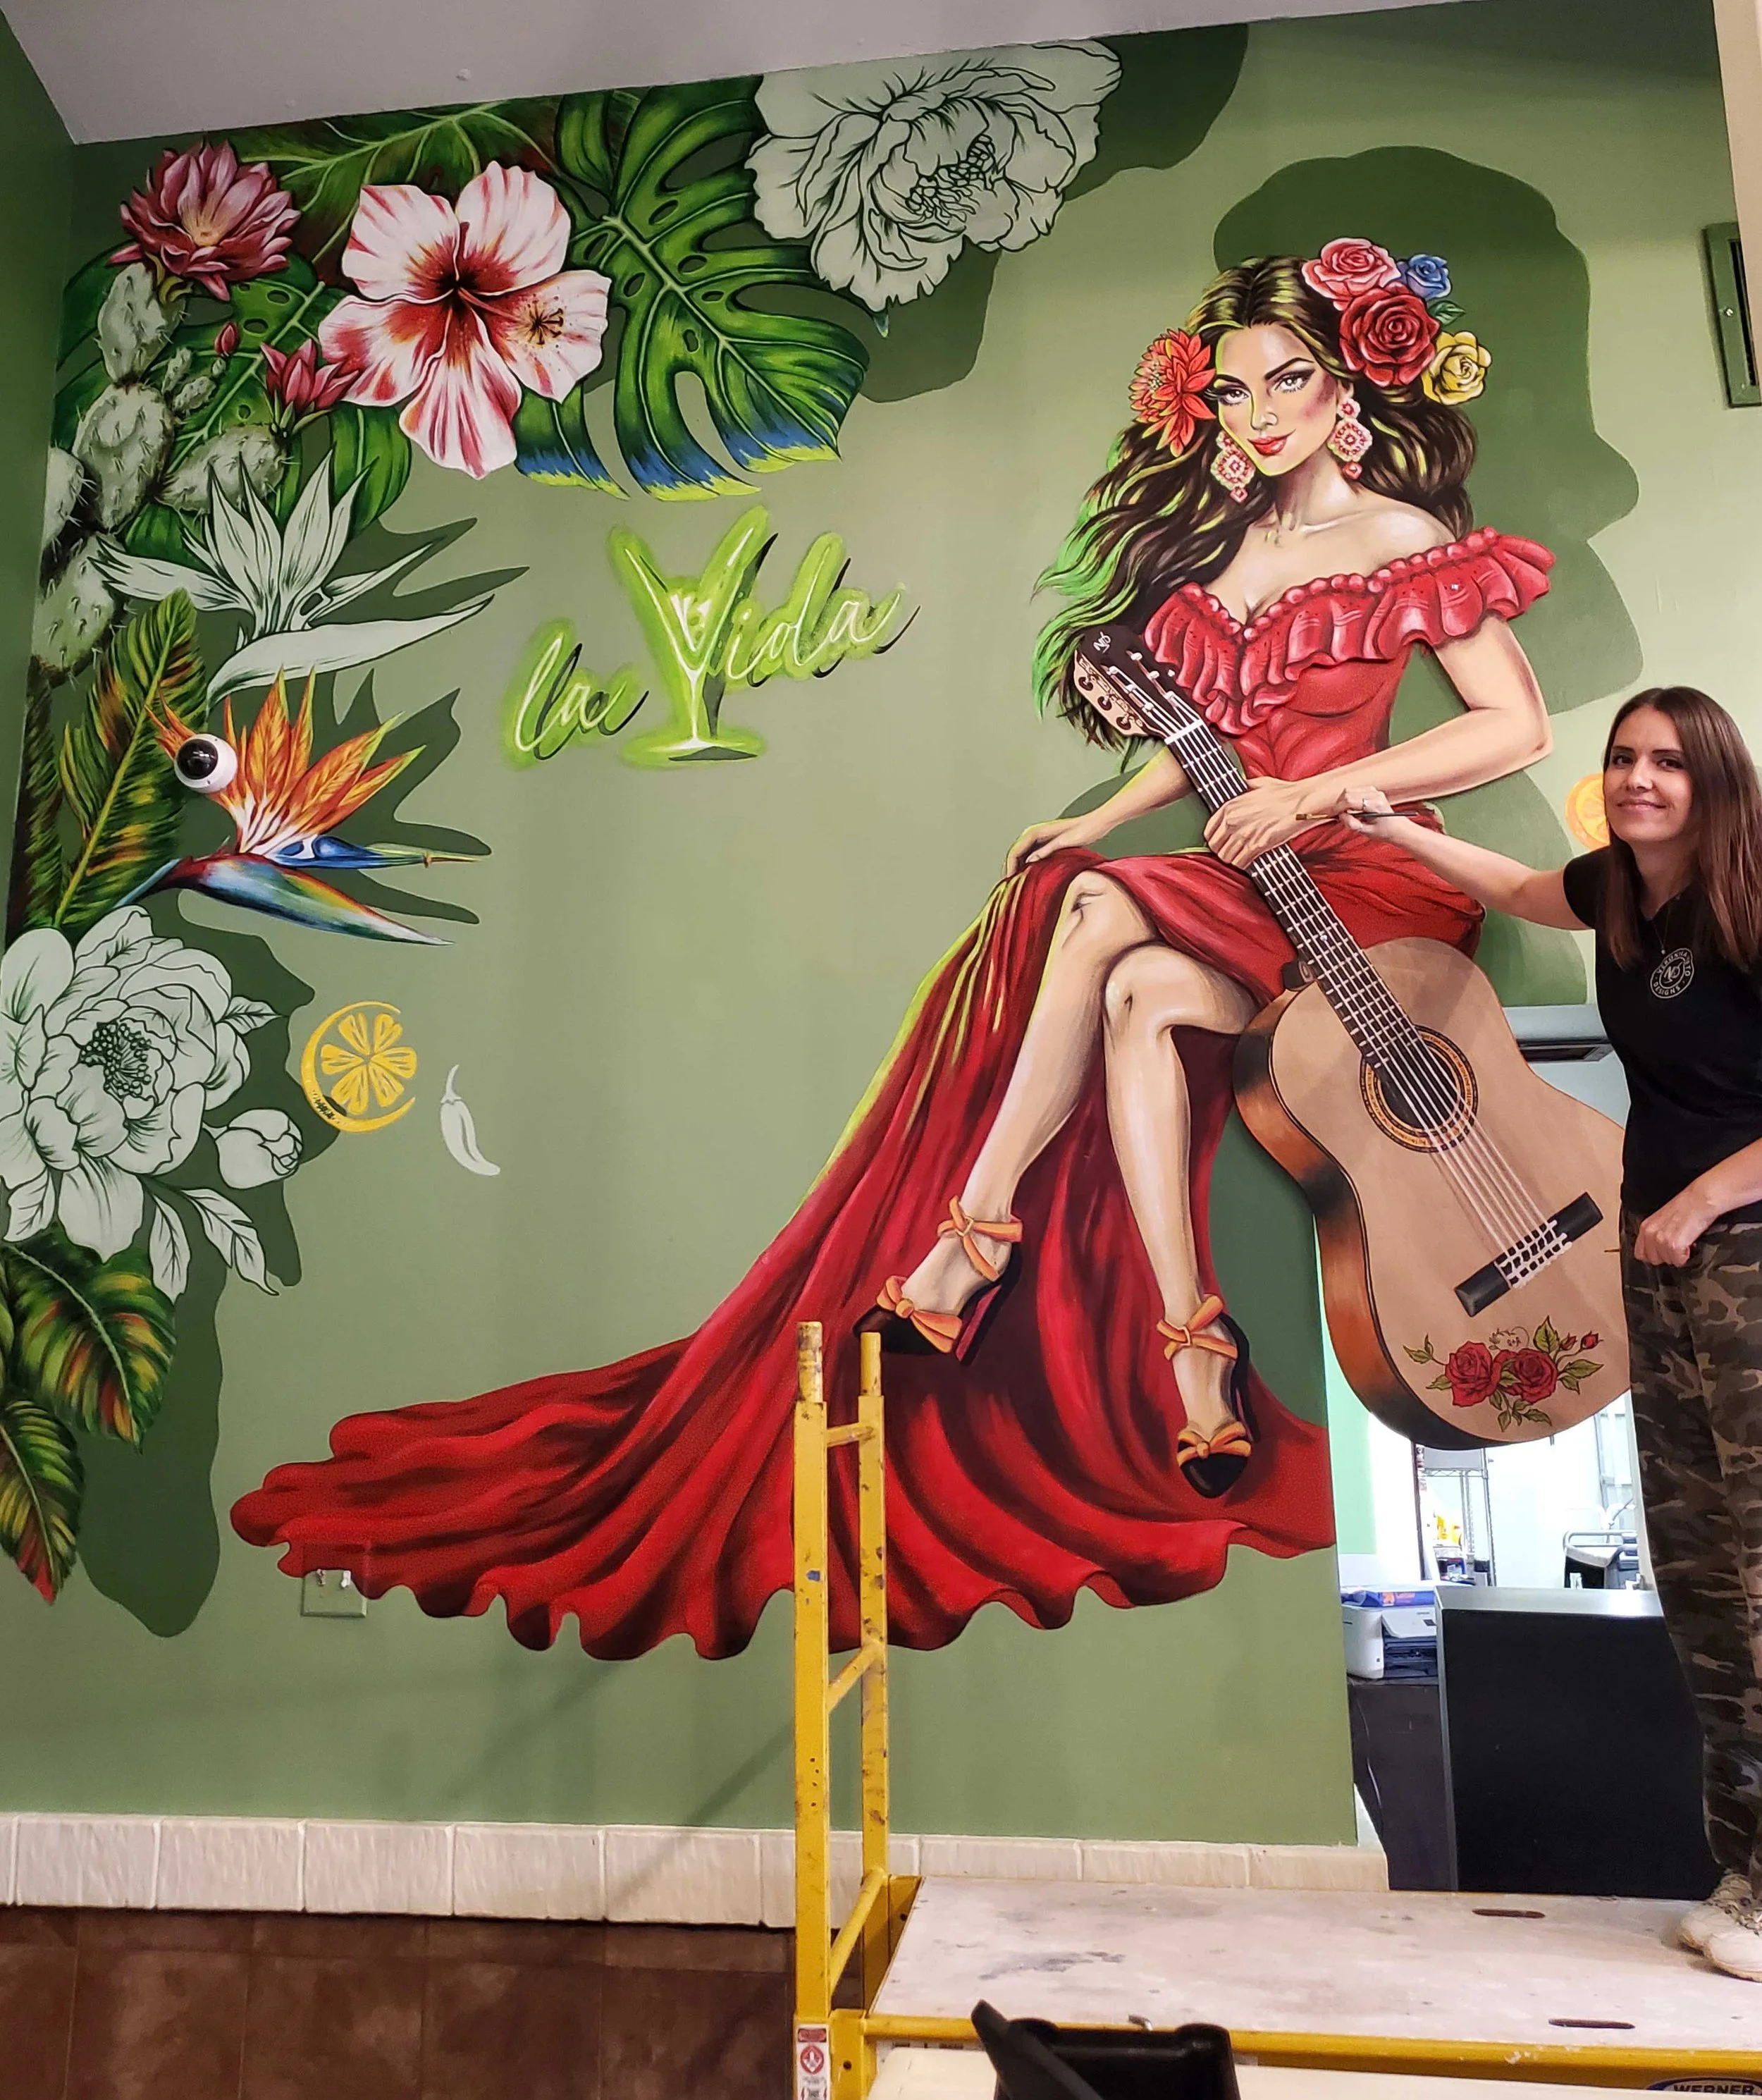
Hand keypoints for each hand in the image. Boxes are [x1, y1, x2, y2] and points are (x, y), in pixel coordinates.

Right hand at [1005, 815, 1097, 876]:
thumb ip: (1047, 851)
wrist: (1096, 823)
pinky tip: (1030, 876)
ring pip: (1021, 855)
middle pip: (1015, 853)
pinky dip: (1027, 866)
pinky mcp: (1047, 842)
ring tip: (1016, 884)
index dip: (1009, 867)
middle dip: (1010, 868)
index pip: (1015, 851)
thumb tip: (1029, 862)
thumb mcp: (1065, 842)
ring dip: (1017, 868)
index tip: (1008, 881)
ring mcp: (1040, 838)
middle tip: (1008, 886)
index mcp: (1036, 832)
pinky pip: (1031, 855)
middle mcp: (1035, 833)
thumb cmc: (1084, 831)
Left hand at [1203, 778, 1318, 867]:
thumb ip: (1245, 788)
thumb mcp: (1258, 784)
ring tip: (1242, 856)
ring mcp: (1244, 834)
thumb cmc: (1284, 793)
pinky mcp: (1257, 846)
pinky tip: (1250, 860)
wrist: (1302, 802)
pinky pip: (1241, 863)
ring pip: (1226, 857)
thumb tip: (1241, 787)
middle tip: (1232, 851)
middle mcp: (1233, 821)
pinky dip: (1244, 864)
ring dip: (1233, 859)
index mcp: (1230, 806)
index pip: (1209, 831)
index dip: (1213, 839)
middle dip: (1223, 851)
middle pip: (1215, 847)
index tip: (1220, 842)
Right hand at [1342, 785, 1407, 835]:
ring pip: (1350, 790)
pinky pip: (1355, 790)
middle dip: (1339, 804)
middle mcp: (1375, 795)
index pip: (1350, 801)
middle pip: (1348, 793)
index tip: (1331, 815)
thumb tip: (1340, 816)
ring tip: (1345, 812)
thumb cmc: (1384, 831)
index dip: (1338, 808)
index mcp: (1376, 805)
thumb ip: (1352, 824)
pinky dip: (1348, 798)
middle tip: (1339, 815)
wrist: (1397, 828)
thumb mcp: (1366, 831)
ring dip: (1343, 801)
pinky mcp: (1372, 790)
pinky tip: (1351, 807)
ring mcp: (1374, 791)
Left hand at [1632, 1186, 1718, 1266]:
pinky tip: (1690, 1244)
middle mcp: (1651, 1234)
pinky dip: (1686, 1256)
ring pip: (1668, 1261)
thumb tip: (1657, 1248)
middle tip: (1678, 1244)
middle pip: (1654, 1259)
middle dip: (1667, 1255)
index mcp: (1646, 1227)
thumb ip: (1655, 1233)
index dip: (1654, 1254)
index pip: (1641, 1253)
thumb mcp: (1662, 1219)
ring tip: (1685, 1241)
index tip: (1664, 1250)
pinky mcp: (1675, 1245)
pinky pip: (1678, 1261)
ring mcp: (1662, 1240)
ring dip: (1678, 1255)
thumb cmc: (1686, 1207)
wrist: (1701, 1200)